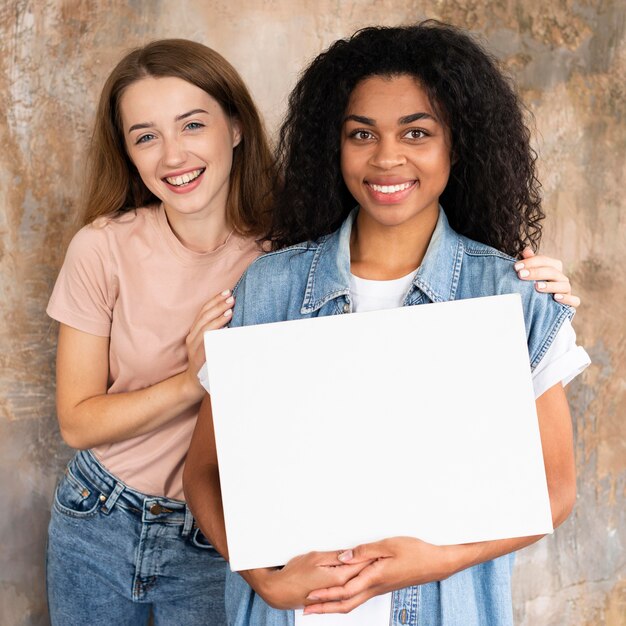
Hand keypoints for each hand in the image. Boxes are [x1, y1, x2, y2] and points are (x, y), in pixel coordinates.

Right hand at [184, 290, 234, 390]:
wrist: (194, 384)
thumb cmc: (206, 361)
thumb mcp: (210, 343)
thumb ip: (217, 330)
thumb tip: (234, 315)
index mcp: (194, 331)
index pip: (203, 311)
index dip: (214, 300)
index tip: (227, 292)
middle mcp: (192, 338)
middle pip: (204, 317)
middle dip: (218, 306)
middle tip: (231, 298)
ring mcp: (193, 349)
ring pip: (204, 329)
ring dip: (218, 319)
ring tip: (230, 311)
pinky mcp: (198, 359)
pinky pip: (206, 345)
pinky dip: (214, 337)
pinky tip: (225, 331)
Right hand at [242, 550, 373, 610]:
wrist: (279, 592)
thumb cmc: (294, 574)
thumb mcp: (315, 558)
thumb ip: (335, 556)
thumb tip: (350, 554)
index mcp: (338, 578)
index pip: (361, 565)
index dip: (370, 556)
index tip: (379, 549)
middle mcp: (339, 590)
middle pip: (360, 576)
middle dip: (370, 565)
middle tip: (379, 554)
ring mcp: (335, 596)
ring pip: (355, 585)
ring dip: (363, 575)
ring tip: (371, 564)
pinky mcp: (330, 598)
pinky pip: (347, 591)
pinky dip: (354, 584)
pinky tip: (356, 579)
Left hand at [303, 537, 456, 614]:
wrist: (435, 564)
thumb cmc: (415, 552)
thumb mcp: (388, 545)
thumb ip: (364, 551)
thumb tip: (343, 557)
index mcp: (374, 577)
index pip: (344, 589)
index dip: (325, 594)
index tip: (309, 596)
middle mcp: (375, 587)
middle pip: (345, 602)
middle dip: (324, 607)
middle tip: (306, 609)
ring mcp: (379, 589)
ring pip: (351, 602)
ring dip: (333, 605)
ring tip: (318, 606)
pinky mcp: (382, 586)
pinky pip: (359, 596)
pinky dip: (345, 599)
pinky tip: (340, 595)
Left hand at [515, 248, 580, 307]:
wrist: (540, 307)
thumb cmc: (533, 287)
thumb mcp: (529, 274)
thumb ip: (529, 262)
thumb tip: (526, 250)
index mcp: (552, 268)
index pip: (544, 260)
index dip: (531, 262)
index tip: (516, 267)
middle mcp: (561, 278)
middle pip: (552, 271)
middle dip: (536, 272)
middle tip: (521, 275)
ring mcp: (566, 290)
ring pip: (564, 285)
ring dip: (551, 285)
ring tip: (537, 287)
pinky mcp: (570, 303)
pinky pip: (574, 300)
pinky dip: (567, 299)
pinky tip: (556, 298)